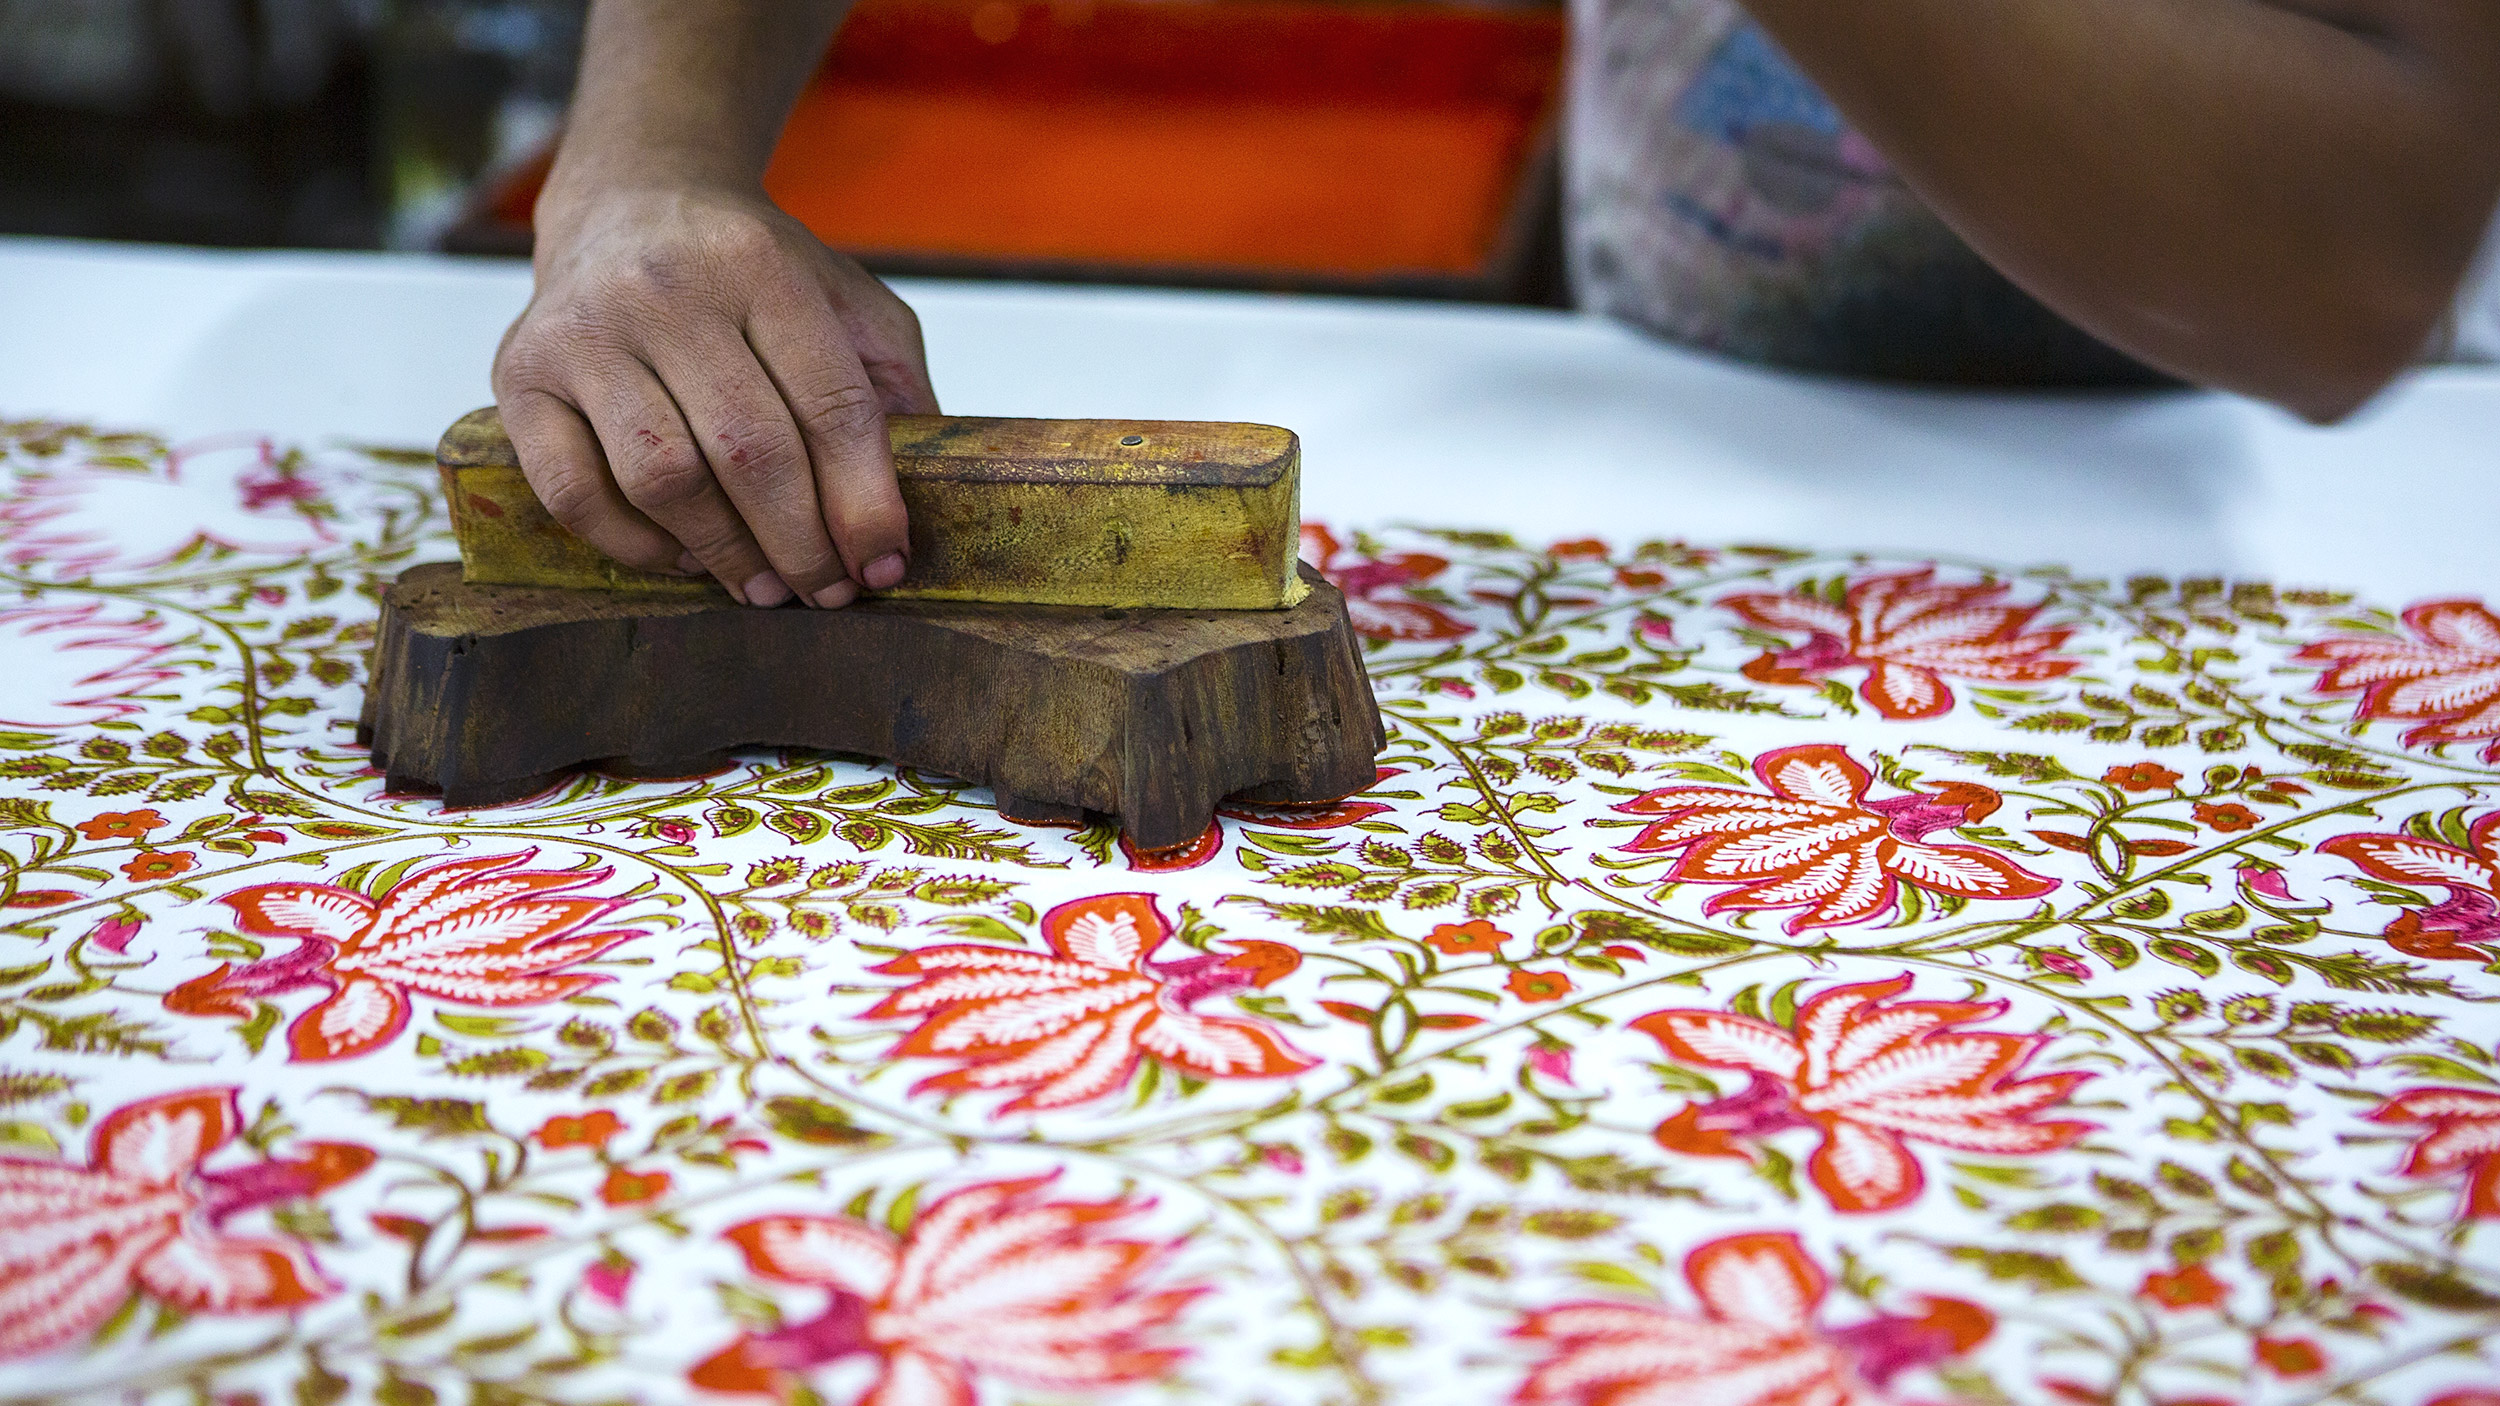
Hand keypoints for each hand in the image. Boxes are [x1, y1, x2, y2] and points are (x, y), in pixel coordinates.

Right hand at [491, 184, 936, 606]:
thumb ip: (889, 383)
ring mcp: (583, 330)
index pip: (831, 405)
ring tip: (767, 588)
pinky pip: (574, 492)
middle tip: (828, 594)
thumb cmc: (751, 273)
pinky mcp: (519, 373)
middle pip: (749, 452)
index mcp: (761, 264)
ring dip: (726, 554)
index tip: (885, 566)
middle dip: (802, 544)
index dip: (866, 502)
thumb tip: (907, 510)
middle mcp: (664, 289)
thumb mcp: (843, 298)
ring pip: (662, 478)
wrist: (631, 203)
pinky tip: (683, 556)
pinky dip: (634, 546)